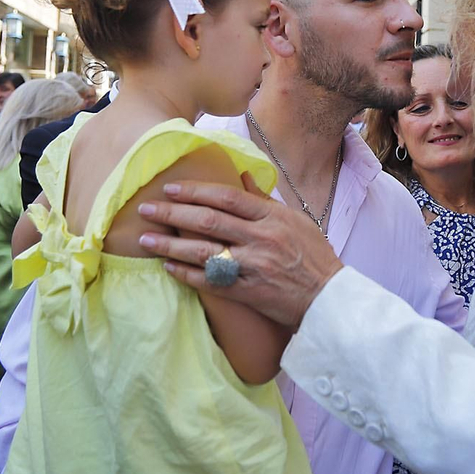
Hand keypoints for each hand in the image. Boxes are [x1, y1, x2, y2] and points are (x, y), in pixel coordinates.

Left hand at [136, 176, 344, 329]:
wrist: (329, 297)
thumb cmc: (314, 256)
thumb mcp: (295, 220)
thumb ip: (265, 200)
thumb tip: (242, 176)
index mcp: (272, 218)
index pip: (227, 198)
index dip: (196, 191)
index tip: (171, 188)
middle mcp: (261, 239)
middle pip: (208, 221)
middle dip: (173, 213)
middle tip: (146, 209)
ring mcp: (253, 267)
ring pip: (203, 252)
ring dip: (170, 245)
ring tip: (146, 240)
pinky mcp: (248, 293)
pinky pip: (210, 282)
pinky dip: (187, 274)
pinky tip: (168, 267)